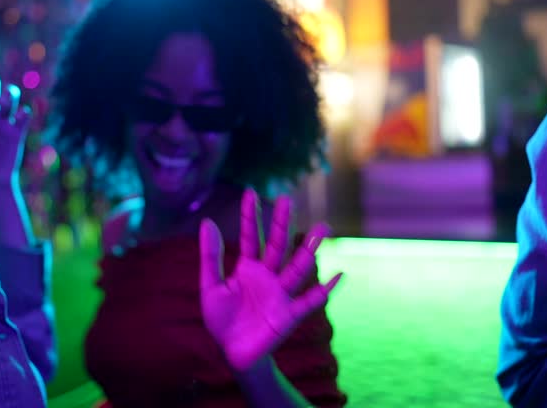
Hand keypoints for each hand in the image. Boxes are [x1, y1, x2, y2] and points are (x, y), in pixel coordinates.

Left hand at [199, 189, 342, 371]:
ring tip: (322, 227)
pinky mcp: (290, 314)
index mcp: (247, 268)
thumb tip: (207, 221)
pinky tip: (339, 275)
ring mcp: (281, 293)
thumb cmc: (221, 320)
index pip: (251, 236)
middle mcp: (268, 276)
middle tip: (287, 199)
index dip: (251, 216)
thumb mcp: (210, 286)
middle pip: (278, 245)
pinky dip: (325, 290)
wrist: (232, 353)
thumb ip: (210, 256)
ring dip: (310, 249)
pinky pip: (310, 301)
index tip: (251, 192)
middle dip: (282, 223)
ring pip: (297, 267)